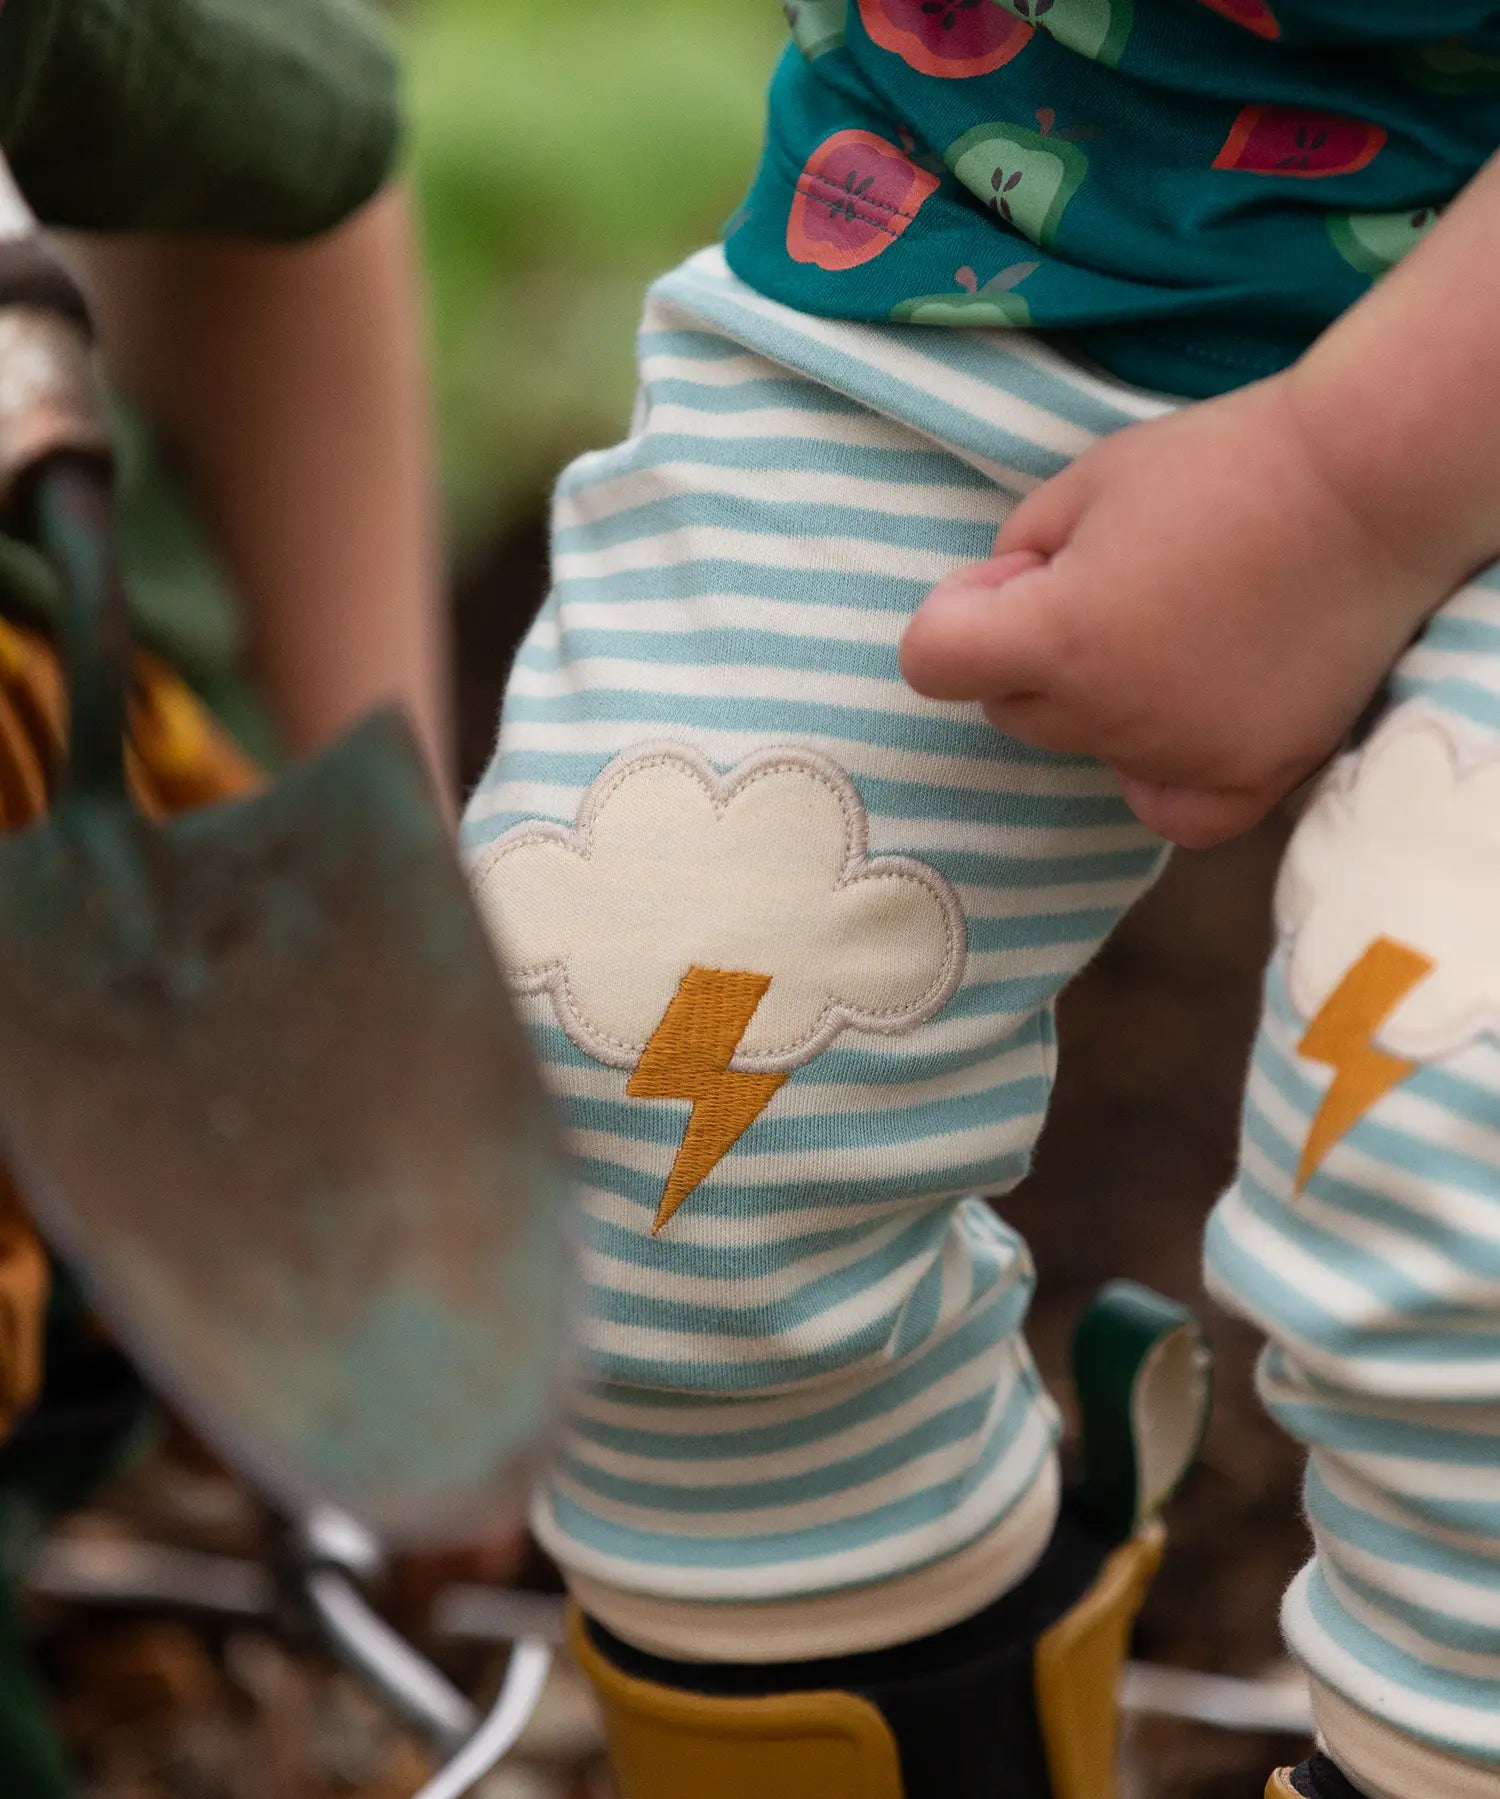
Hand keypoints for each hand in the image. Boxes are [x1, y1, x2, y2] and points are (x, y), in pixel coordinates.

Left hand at [900, 375, 1456, 847]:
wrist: (1368, 487)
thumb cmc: (1221, 465)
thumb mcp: (1085, 481)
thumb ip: (1015, 552)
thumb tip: (997, 606)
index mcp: (1056, 638)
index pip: (932, 663)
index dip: (956, 616)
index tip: (1009, 582)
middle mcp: (1108, 715)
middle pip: (1011, 711)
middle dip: (1029, 656)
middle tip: (1107, 586)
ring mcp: (1178, 754)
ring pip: (1086, 748)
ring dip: (1100, 700)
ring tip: (1173, 623)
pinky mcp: (1249, 777)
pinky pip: (1168, 811)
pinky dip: (1159, 774)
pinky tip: (1180, 718)